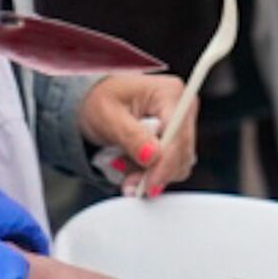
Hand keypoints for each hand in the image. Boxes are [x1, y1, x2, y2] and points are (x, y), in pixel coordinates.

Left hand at [78, 71, 200, 194]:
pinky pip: (170, 166)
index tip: (149, 185)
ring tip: (122, 165)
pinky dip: (150, 172)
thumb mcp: (109, 116)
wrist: (94, 102)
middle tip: (127, 181)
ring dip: (149, 174)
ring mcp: (181, 125)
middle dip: (153, 172)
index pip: (178, 136)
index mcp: (169, 93)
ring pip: (177, 164)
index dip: (166, 164)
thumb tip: (152, 156)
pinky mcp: (176, 141)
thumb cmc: (100, 100)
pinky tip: (131, 164)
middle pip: (181, 153)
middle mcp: (182, 108)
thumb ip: (131, 137)